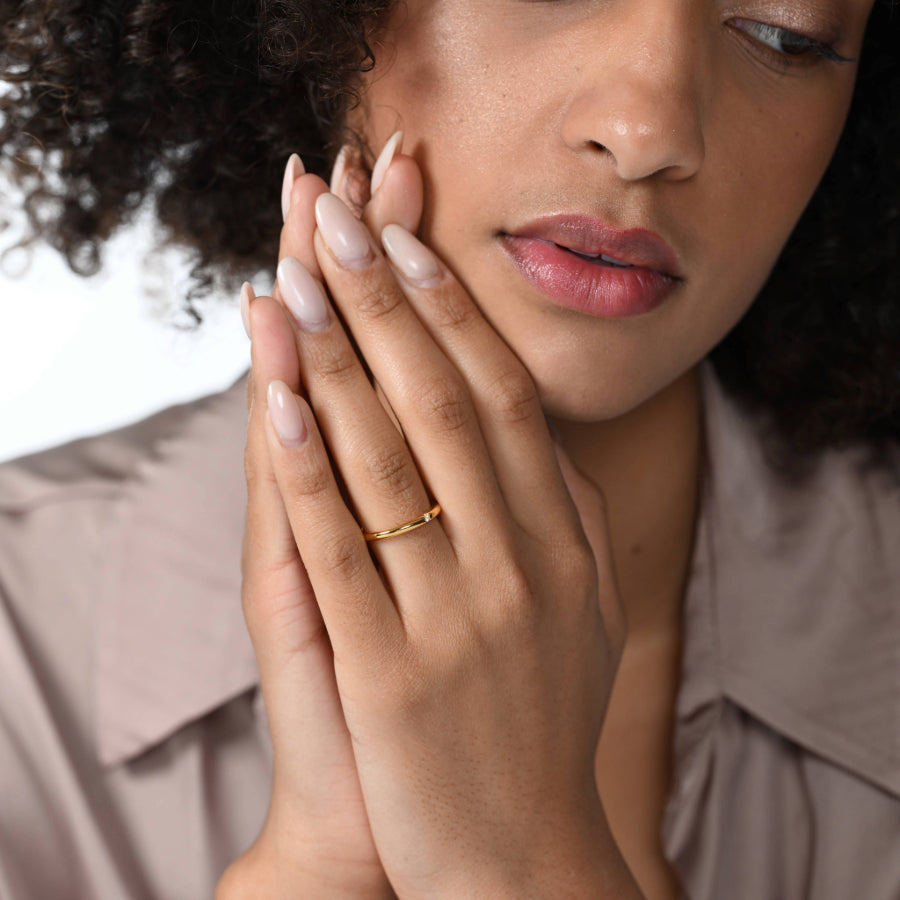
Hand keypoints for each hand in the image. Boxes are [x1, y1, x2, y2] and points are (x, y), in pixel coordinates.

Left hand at [246, 137, 643, 897]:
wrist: (523, 859)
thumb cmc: (540, 719)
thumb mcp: (583, 610)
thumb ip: (561, 515)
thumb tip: (534, 427)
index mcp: (562, 540)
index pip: (504, 396)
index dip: (453, 312)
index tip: (407, 240)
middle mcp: (519, 562)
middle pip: (444, 402)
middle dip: (386, 300)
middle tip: (338, 215)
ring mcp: (458, 615)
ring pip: (389, 459)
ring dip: (336, 360)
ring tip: (294, 277)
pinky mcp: (395, 672)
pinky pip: (342, 549)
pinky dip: (308, 467)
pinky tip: (276, 398)